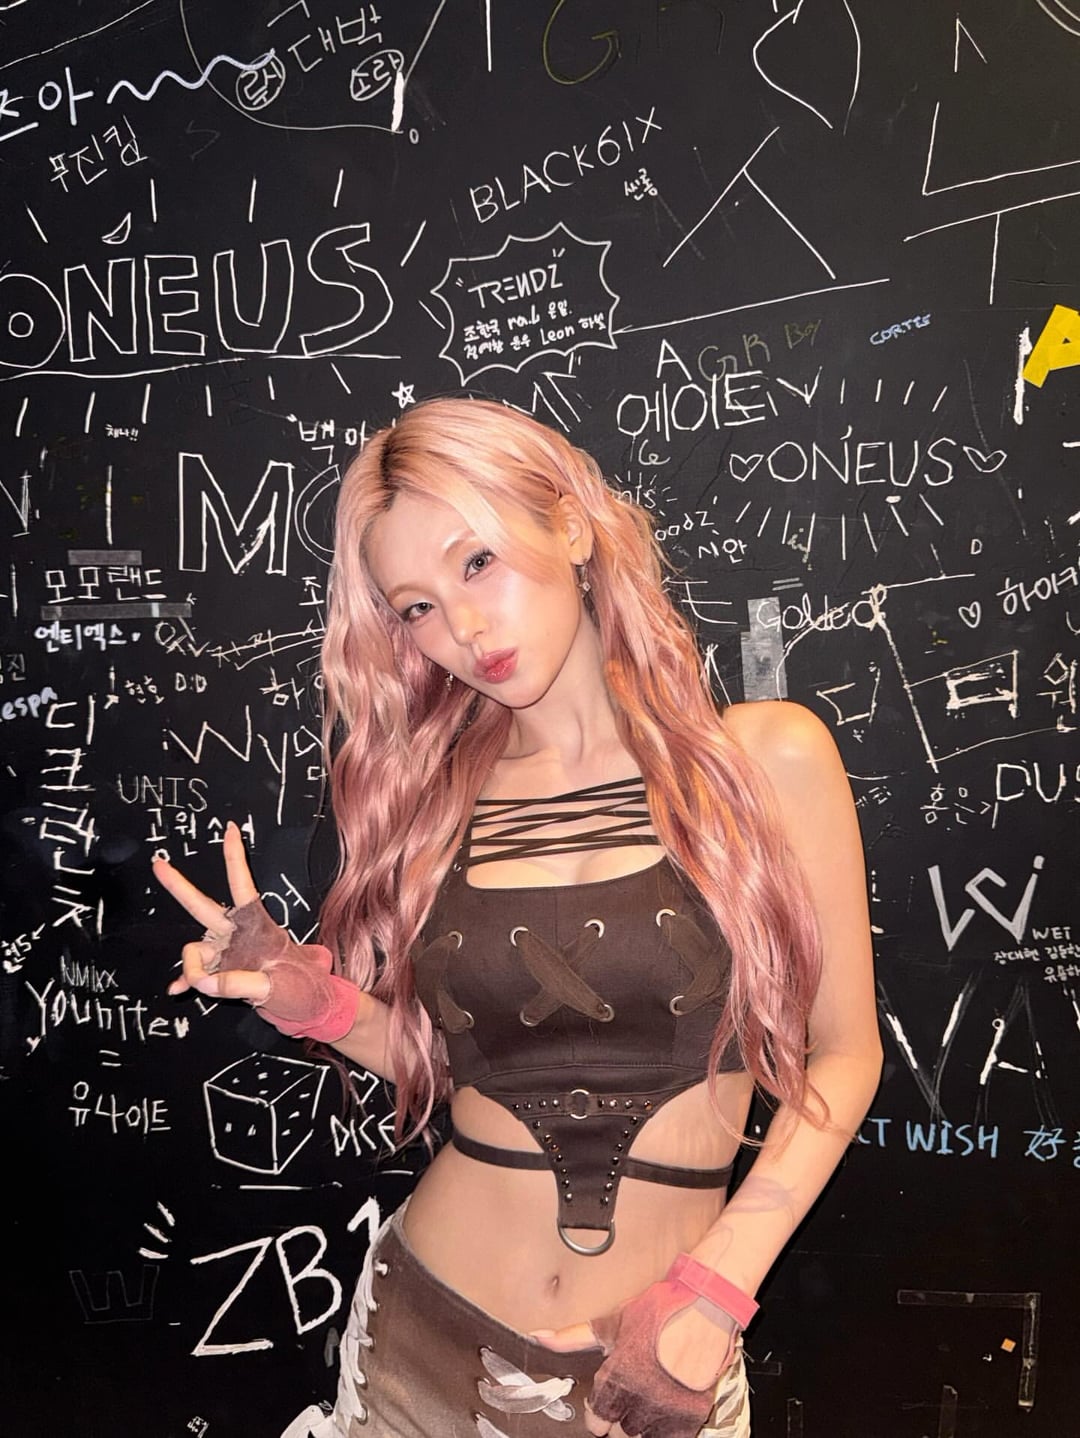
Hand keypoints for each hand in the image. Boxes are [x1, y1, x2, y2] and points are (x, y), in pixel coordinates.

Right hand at [151, 822, 358, 1040]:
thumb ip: (238, 984)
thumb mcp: (276, 987)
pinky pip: (195, 974)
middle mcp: (237, 933)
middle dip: (178, 886)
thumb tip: (204, 983)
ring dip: (193, 969)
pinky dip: (187, 980)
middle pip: (202, 905)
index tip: (231, 829)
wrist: (307, 1009)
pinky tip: (177, 990)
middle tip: (157, 863)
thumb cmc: (301, 989)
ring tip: (206, 987)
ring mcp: (227, 952)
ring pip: (195, 950)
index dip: (234, 859)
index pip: (242, 886)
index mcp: (257, 925)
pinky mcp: (221, 972)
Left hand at [533, 1282, 737, 1437]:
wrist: (705, 1309)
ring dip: (643, 1423)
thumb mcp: (612, 1322)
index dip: (599, 1411)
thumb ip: (573, 1337)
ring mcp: (664, 1415)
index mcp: (615, 1381)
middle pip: (618, 1433)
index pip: (595, 1423)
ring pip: (642, 1437)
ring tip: (649, 1399)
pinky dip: (666, 1429)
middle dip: (620, 1418)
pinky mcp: (689, 1420)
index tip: (606, 1401)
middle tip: (630, 1396)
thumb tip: (538, 1337)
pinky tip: (666, 1409)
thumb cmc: (658, 1312)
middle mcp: (637, 1403)